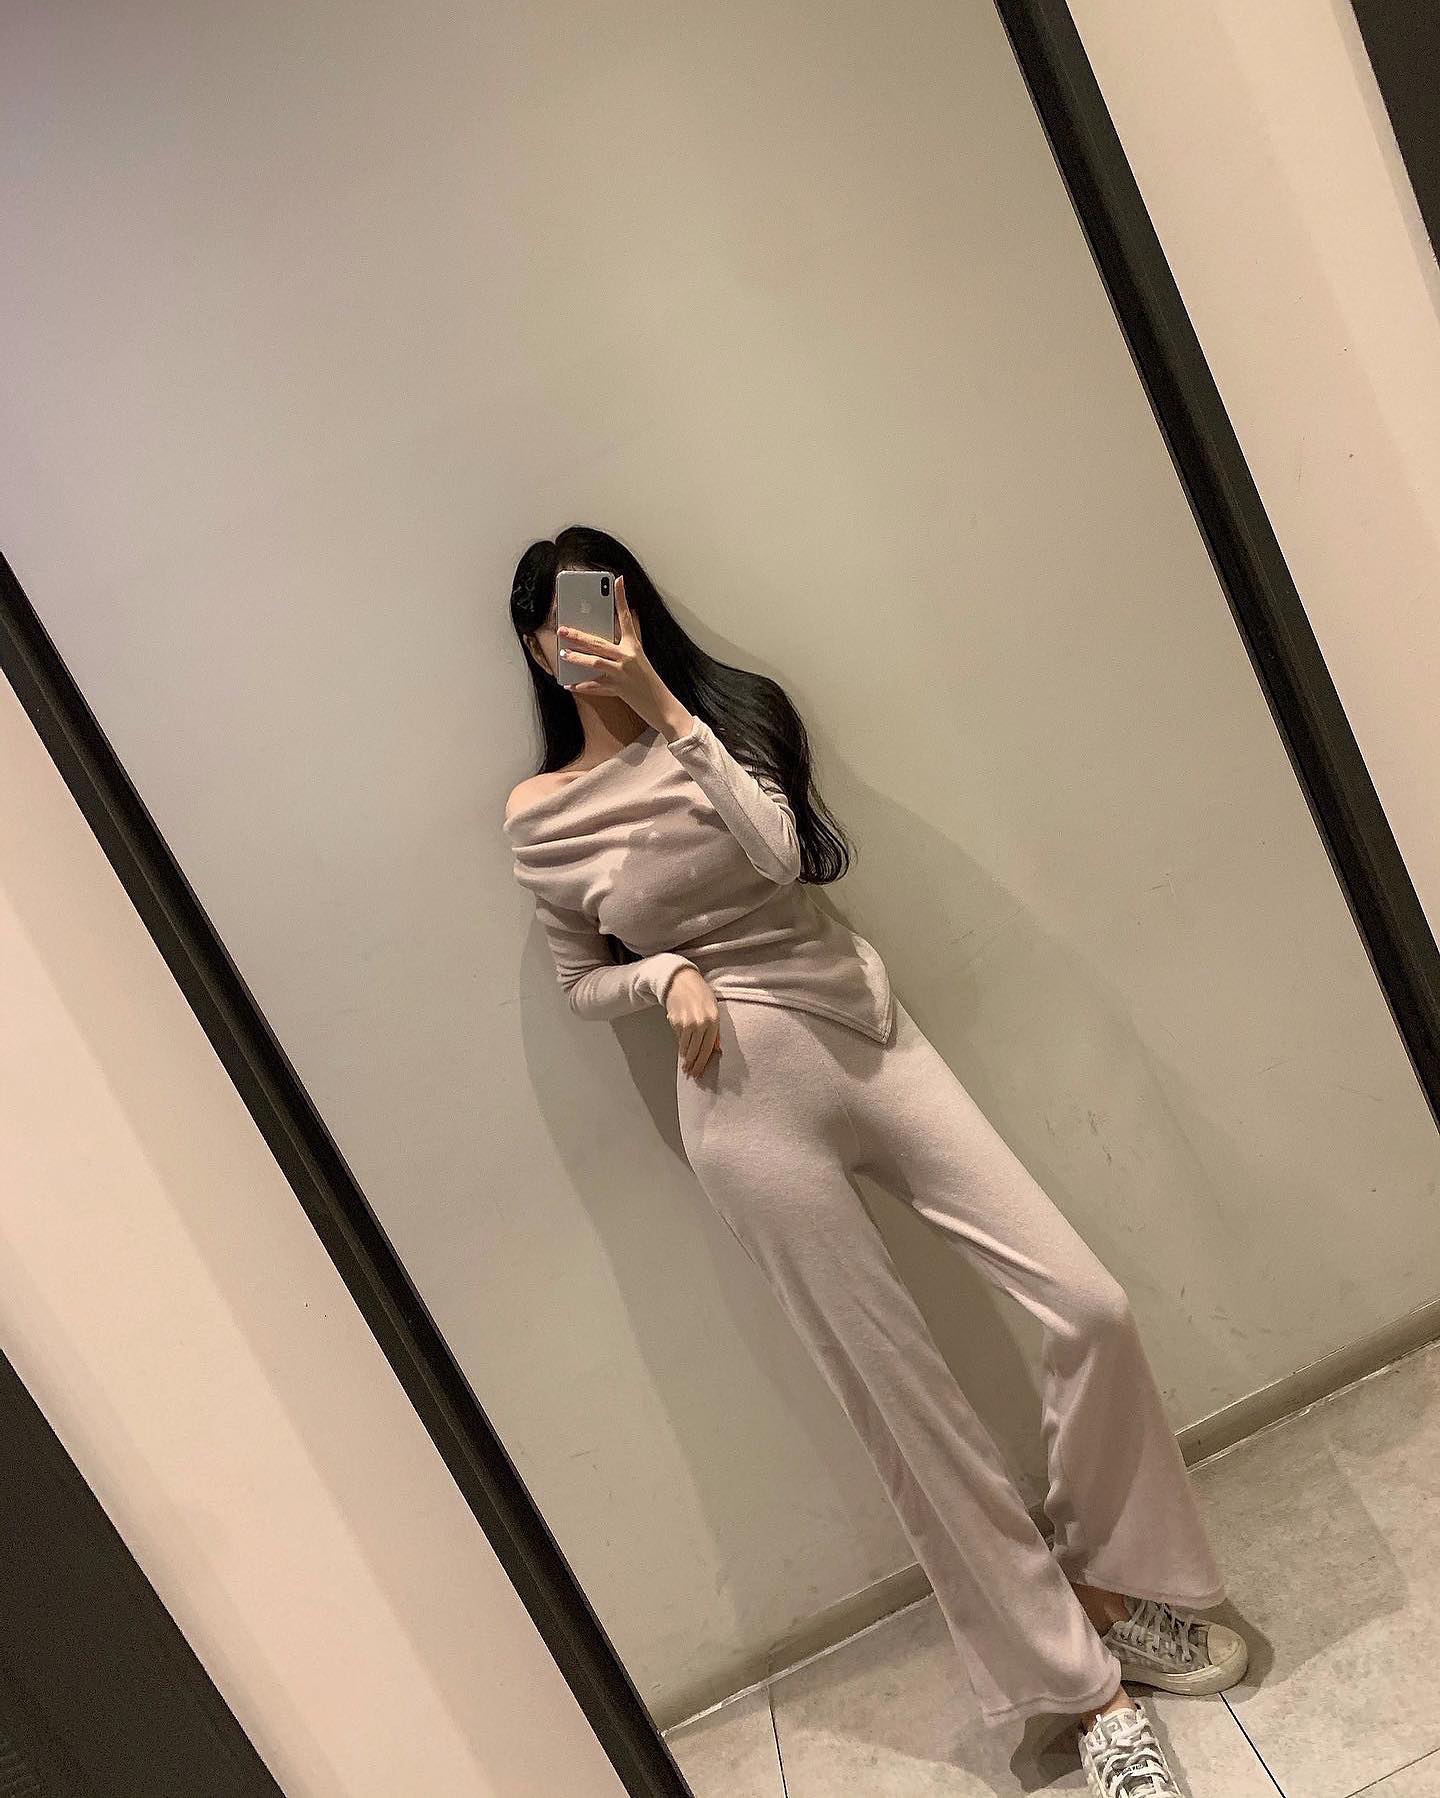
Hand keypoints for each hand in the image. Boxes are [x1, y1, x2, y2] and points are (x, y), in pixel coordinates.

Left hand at [558, 576, 676, 728]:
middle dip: (579, 636)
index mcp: (634, 646)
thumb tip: (630, 617)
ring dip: (577, 658)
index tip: (617, 581)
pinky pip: (596, 686)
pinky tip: (569, 684)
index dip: (621, 598)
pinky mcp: (618, 689)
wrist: (662, 706)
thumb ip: (632, 639)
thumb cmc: (649, 681)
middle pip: (599, 642)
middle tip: (562, 630)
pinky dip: (582, 686)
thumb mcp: (641, 658)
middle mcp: (627, 657)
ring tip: (563, 654)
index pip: (626, 617)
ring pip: (595, 662)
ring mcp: (622, 673)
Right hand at [665, 967, 722, 1077]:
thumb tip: (716, 1049)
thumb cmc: (700, 994)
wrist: (681, 981)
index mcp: (713, 1020)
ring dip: (685, 1057)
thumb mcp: (714, 1010)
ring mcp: (686, 1022)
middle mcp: (700, 1022)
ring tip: (685, 1065)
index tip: (699, 1072)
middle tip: (691, 1073)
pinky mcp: (675, 1021)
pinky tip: (682, 1046)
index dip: (703, 1062)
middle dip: (693, 1064)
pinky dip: (680, 1043)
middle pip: (696, 1051)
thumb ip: (715, 1030)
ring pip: (685, 1047)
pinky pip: (678, 1038)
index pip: (708, 1048)